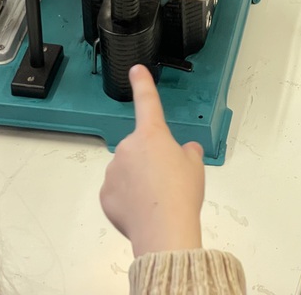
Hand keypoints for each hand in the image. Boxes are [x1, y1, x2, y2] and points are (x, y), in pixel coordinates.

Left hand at [99, 65, 204, 256]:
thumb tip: (187, 151)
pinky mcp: (105, 194)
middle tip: (166, 181)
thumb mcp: (195, 167)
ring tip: (156, 200)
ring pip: (126, 171)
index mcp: (152, 135)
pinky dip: (127, 199)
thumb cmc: (181, 194)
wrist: (164, 229)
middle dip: (149, 161)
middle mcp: (128, 147)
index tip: (136, 70)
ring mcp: (113, 171)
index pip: (147, 101)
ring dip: (138, 181)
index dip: (143, 83)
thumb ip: (188, 153)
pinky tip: (141, 210)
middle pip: (140, 149)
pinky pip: (117, 192)